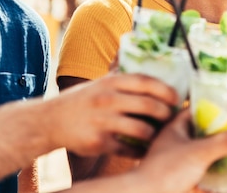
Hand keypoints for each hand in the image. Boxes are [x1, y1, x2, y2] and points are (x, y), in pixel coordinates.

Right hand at [45, 73, 178, 156]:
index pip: (146, 81)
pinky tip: (144, 149)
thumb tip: (155, 75)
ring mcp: (103, 121)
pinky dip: (140, 150)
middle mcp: (108, 99)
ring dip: (155, 134)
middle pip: (149, 105)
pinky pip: (129, 149)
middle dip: (165, 113)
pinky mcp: (99, 142)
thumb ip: (124, 80)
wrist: (50, 120)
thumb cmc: (83, 100)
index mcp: (111, 82)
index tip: (177, 98)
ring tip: (159, 135)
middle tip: (170, 118)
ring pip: (142, 130)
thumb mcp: (101, 83)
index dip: (166, 90)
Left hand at [133, 109, 226, 192]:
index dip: (216, 106)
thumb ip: (226, 141)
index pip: (198, 109)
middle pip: (204, 130)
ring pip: (203, 150)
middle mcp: (176, 140)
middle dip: (223, 131)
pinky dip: (214, 169)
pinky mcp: (180, 176)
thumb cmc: (167, 171)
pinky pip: (201, 168)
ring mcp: (177, 158)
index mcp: (175, 127)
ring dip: (220, 150)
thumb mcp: (200, 153)